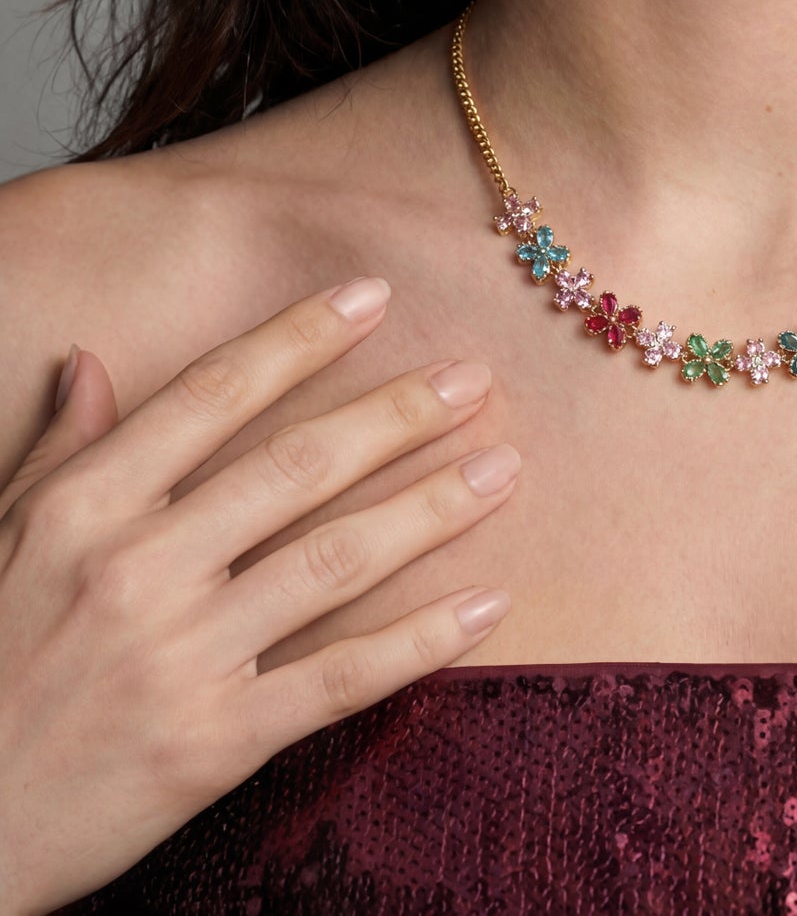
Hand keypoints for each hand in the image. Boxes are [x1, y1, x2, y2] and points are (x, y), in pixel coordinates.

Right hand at [0, 278, 518, 914]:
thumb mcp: (0, 539)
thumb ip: (59, 449)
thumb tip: (91, 360)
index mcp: (85, 507)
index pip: (213, 394)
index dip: (299, 337)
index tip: (373, 295)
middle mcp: (137, 569)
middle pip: (296, 466)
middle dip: (395, 415)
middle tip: (473, 379)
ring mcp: (180, 658)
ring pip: (334, 559)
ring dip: (430, 508)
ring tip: (503, 468)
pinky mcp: (213, 743)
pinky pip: (339, 679)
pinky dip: (419, 641)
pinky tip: (487, 604)